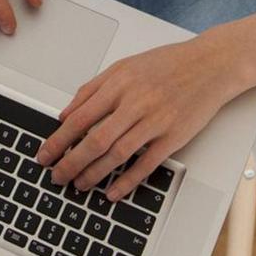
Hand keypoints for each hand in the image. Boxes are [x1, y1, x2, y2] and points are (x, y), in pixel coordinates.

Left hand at [38, 37, 237, 200]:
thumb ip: (92, 89)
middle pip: (95, 139)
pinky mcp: (174, 136)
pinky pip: (147, 163)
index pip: (80, 117)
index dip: (59, 139)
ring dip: (94, 173)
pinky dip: (128, 180)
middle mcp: (135, 102)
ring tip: (80, 184)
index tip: (46, 154)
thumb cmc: (167, 64)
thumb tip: (66, 113)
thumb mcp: (124, 67)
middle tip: (57, 176)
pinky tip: (113, 191)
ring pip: (118, 153)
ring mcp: (155, 120)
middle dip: (71, 162)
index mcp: (119, 83)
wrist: (210, 64)